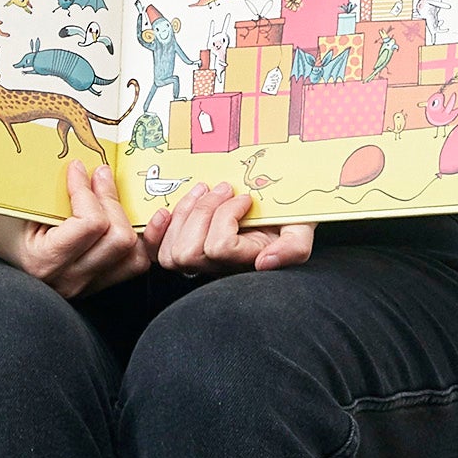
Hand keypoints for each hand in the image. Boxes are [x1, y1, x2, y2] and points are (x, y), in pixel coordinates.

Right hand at [19, 162, 154, 297]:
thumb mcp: (14, 199)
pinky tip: (131, 217)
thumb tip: (83, 162)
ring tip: (109, 196)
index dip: (87, 189)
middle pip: (120, 239)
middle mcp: (67, 280)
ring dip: (126, 220)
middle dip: (111, 200)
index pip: (91, 224)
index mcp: (43, 261)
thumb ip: (47, 183)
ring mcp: (84, 286)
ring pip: (133, 255)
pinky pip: (132, 264)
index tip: (76, 169)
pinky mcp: (95, 283)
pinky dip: (137, 240)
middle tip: (98, 176)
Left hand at [148, 180, 311, 274]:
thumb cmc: (290, 219)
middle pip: (188, 252)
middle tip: (223, 190)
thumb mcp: (302, 230)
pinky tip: (166, 212)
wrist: (281, 211)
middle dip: (203, 212)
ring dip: (185, 213)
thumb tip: (264, 262)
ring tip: (204, 192)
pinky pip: (157, 253)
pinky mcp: (182, 249)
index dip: (228, 216)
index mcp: (245, 263)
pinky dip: (156, 231)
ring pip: (171, 253)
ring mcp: (199, 262)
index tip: (247, 199)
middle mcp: (219, 268)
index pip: (220, 248)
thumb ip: (293, 248)